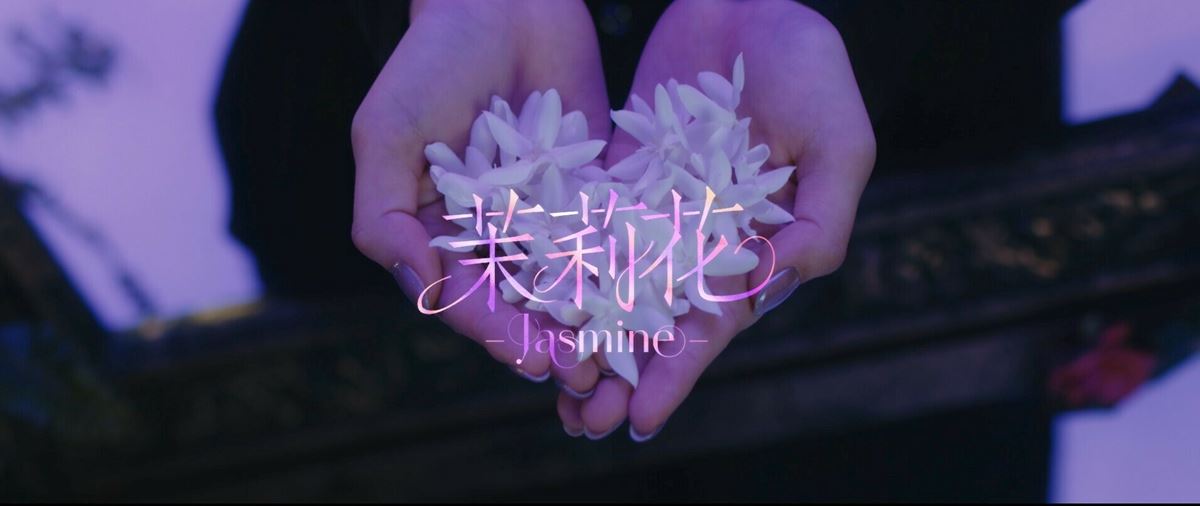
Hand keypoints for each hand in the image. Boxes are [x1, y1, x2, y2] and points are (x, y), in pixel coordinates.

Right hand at [351, 0, 609, 393]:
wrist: (501, 0)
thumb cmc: (430, 62)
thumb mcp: (387, 133)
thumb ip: (385, 213)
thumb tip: (417, 285)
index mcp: (439, 233)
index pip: (465, 296)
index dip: (495, 331)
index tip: (525, 357)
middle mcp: (494, 234)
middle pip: (522, 302)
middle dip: (550, 341)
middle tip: (583, 374)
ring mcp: (546, 215)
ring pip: (570, 281)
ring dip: (593, 323)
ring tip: (620, 355)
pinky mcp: (592, 190)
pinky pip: (611, 236)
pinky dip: (629, 271)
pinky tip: (654, 299)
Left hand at [558, 0, 875, 439]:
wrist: (747, 0)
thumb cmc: (808, 64)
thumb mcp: (837, 136)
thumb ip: (823, 213)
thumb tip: (787, 276)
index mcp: (757, 245)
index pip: (713, 323)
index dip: (678, 371)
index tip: (642, 417)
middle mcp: (701, 240)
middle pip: (655, 319)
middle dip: (622, 373)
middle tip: (582, 424)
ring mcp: (657, 211)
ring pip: (614, 287)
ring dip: (586, 339)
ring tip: (551, 389)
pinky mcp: (619, 179)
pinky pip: (584, 229)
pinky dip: (563, 271)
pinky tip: (531, 308)